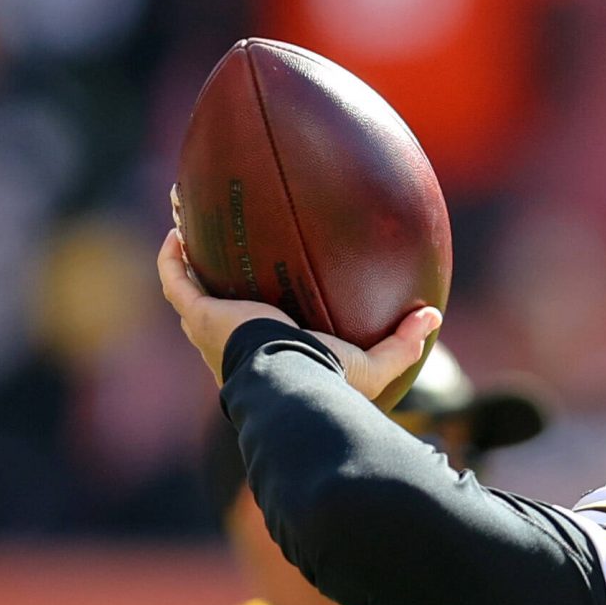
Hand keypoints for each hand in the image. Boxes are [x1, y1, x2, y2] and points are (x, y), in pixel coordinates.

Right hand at [157, 206, 437, 405]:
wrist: (293, 382)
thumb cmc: (329, 380)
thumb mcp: (373, 365)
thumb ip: (402, 343)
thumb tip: (433, 316)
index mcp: (267, 356)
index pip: (256, 334)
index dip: (253, 312)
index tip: (262, 286)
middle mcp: (232, 344)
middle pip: (214, 305)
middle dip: (212, 277)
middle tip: (217, 249)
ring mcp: (211, 329)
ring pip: (187, 287)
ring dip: (184, 256)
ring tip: (184, 223)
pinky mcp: (200, 314)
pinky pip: (175, 280)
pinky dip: (172, 257)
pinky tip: (178, 229)